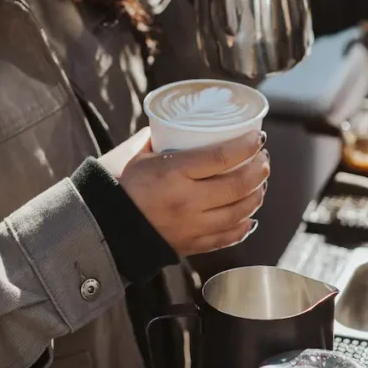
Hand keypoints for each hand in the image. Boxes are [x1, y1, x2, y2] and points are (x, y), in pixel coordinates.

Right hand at [99, 128, 269, 255]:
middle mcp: (187, 201)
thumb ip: (161, 137)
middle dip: (259, 169)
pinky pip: (228, 236)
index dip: (247, 146)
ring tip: (260, 183)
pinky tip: (250, 215)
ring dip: (257, 195)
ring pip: (240, 211)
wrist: (105, 226)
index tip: (258, 138)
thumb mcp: (139, 154)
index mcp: (174, 173)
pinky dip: (244, 225)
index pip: (222, 157)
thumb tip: (181, 122)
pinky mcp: (193, 244)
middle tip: (263, 159)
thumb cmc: (120, 185)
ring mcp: (192, 225)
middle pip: (239, 185)